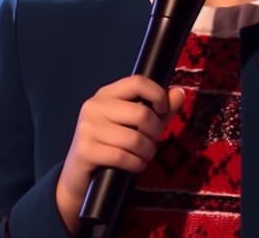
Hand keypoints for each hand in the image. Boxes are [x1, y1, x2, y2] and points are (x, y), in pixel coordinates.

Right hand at [55, 75, 184, 234]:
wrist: (79, 176)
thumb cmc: (113, 144)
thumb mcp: (137, 124)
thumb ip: (160, 109)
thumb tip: (179, 92)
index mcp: (107, 93)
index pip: (138, 81)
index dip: (158, 95)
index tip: (163, 111)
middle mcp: (94, 105)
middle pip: (141, 113)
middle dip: (155, 132)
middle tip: (152, 142)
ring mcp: (87, 127)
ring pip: (134, 138)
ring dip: (147, 151)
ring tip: (145, 155)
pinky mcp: (85, 150)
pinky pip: (122, 156)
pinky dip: (136, 164)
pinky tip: (136, 165)